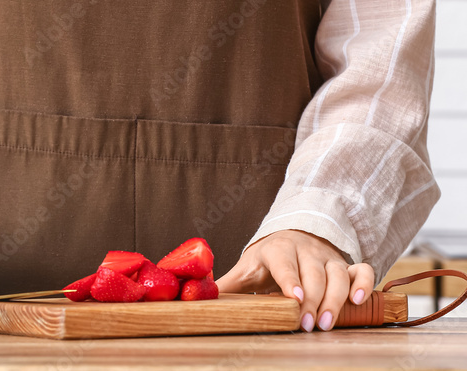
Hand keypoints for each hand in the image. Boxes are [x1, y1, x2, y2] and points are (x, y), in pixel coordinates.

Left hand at [215, 229, 374, 331]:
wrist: (292, 237)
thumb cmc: (267, 260)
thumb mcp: (247, 268)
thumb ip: (227, 284)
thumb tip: (200, 295)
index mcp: (277, 249)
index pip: (285, 262)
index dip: (290, 280)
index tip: (295, 299)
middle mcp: (305, 250)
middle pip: (314, 273)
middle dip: (313, 300)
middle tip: (309, 326)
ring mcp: (328, 256)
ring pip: (338, 273)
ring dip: (336, 298)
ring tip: (328, 323)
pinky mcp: (346, 263)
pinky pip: (362, 269)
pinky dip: (364, 283)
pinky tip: (358, 300)